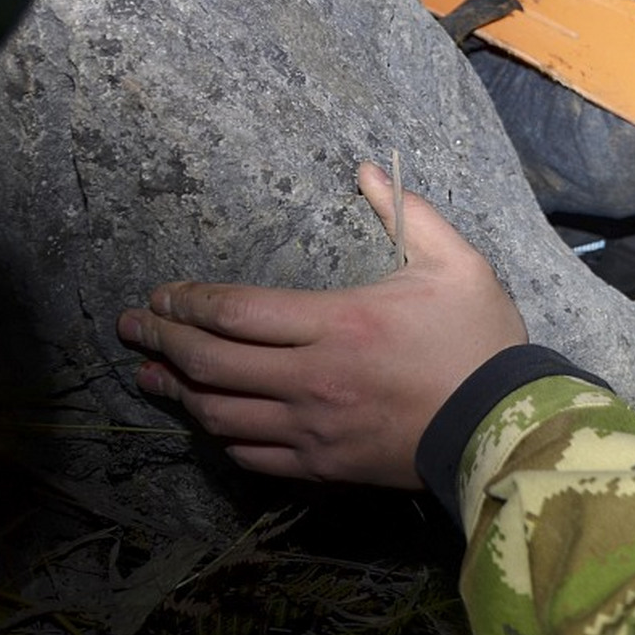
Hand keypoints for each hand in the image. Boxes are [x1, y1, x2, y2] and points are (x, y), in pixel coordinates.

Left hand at [116, 162, 528, 487]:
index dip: (187, 302)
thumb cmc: (480, 340)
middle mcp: (312, 378)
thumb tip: (366, 169)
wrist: (502, 423)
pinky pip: (251, 456)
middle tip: (132, 326)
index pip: (235, 311)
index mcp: (338, 322)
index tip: (162, 295)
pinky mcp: (323, 465)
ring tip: (148, 374)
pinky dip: (220, 436)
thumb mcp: (457, 262)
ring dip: (176, 391)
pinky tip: (209, 422)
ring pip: (219, 414)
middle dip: (162, 340)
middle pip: (210, 362)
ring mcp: (313, 428)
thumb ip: (409, 212)